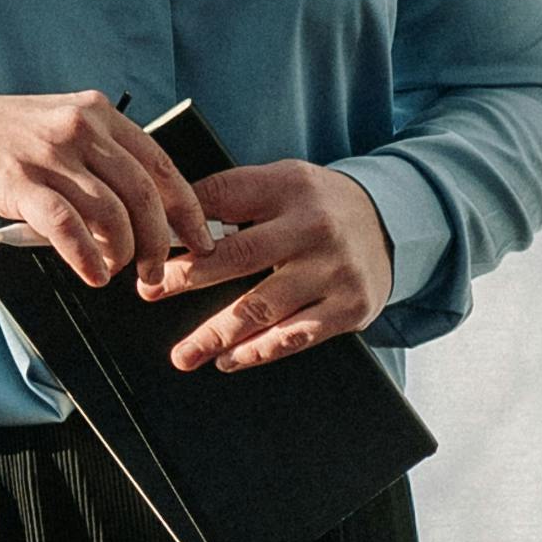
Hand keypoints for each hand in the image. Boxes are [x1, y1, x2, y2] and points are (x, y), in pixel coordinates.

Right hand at [0, 89, 215, 288]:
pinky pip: (66, 224)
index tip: (201, 242)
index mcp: (99, 114)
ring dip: (122, 254)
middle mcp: (79, 127)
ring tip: (114, 273)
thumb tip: (153, 215)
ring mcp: (48, 152)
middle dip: (158, 243)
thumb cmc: (9, 142)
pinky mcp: (16, 179)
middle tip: (155, 275)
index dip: (187, 210)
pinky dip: (86, 256)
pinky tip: (91, 274)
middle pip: (142, 193)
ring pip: (109, 212)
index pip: (160, 164)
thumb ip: (105, 161)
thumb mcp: (64, 134)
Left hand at [137, 161, 398, 371]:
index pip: (224, 198)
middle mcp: (314, 227)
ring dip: (217, 334)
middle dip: (188, 277)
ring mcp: (334, 271)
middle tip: (151, 292)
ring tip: (184, 354)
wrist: (392, 224)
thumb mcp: (282, 182)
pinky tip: (230, 359)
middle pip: (239, 256)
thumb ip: (233, 196)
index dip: (184, 224)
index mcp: (289, 187)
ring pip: (263, 308)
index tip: (149, 247)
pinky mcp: (350, 308)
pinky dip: (258, 351)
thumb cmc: (319, 207)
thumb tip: (168, 223)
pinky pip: (296, 337)